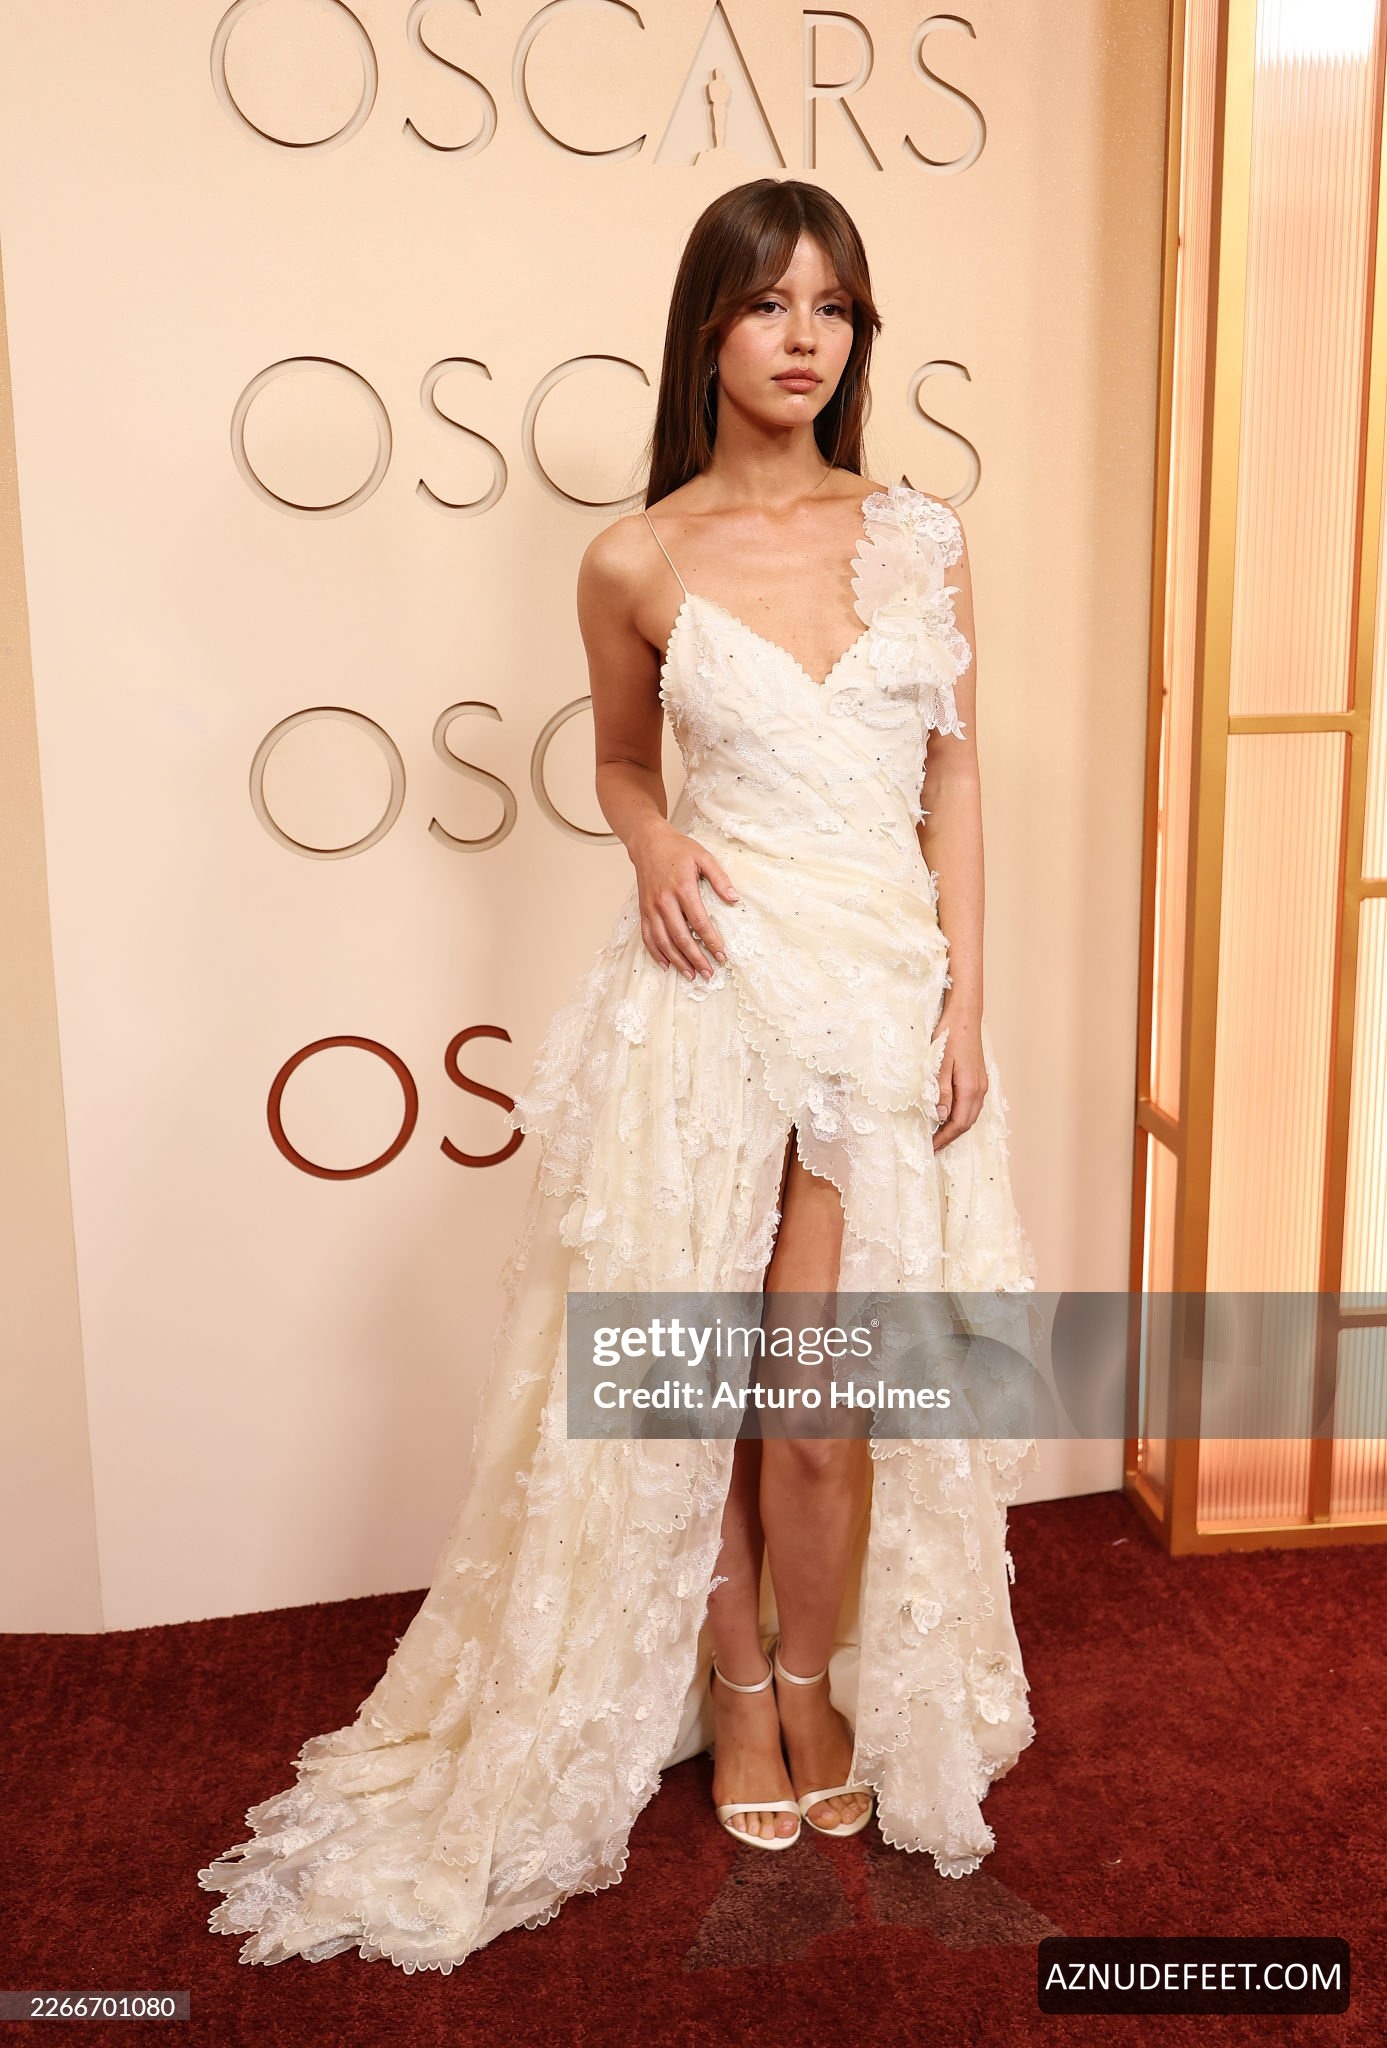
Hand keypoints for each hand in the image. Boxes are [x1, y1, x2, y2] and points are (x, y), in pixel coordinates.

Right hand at [630, 820, 738, 979]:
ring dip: (677, 961)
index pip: (699, 921)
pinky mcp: (643, 911)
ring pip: (663, 941)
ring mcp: (651, 907)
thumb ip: (720, 878)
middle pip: (680, 937)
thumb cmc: (678, 849)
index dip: (711, 941)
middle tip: (709, 973)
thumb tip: (734, 899)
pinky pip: (648, 937)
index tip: (722, 955)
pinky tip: (666, 966)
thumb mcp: (704, 857)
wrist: (648, 842)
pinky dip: (656, 953)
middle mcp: (664, 901)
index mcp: (682, 888)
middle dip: (696, 958)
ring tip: (691, 975)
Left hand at [931, 1010, 986, 1151]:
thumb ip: (941, 1092)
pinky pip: (972, 1105)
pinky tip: (949, 1115)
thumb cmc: (950, 1037)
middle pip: (967, 1123)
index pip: (958, 1124)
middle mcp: (979, 1089)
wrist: (965, 1017)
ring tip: (939, 1135)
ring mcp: (981, 1084)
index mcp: (970, 1089)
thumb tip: (940, 1117)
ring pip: (971, 1115)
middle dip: (950, 1137)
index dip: (945, 1138)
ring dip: (956, 1127)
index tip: (931, 1147)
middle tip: (933, 1146)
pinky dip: (961, 1115)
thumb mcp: (939, 1065)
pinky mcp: (979, 1079)